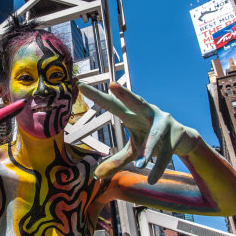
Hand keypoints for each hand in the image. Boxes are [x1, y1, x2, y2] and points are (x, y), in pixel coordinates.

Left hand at [77, 82, 198, 183]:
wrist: (184, 140)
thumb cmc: (151, 141)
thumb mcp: (133, 151)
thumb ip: (116, 161)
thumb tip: (97, 176)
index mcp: (132, 114)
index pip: (112, 104)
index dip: (97, 96)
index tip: (80, 85)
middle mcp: (147, 112)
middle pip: (135, 102)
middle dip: (125, 94)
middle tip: (112, 85)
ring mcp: (163, 121)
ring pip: (156, 133)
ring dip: (149, 149)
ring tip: (141, 164)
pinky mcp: (177, 134)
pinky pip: (167, 151)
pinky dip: (159, 166)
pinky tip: (152, 180)